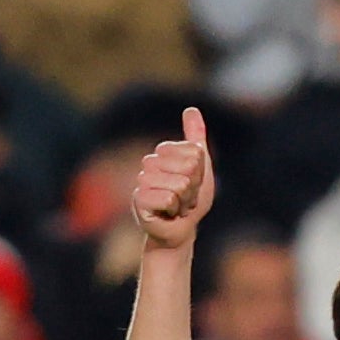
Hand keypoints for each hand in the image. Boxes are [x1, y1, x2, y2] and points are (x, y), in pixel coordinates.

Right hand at [135, 107, 215, 251]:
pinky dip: (174, 210)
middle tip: (185, 198)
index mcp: (163, 153)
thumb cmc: (189, 201)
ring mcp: (142, 181)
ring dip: (185, 201)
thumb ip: (196, 138)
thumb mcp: (200, 167)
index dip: (200, 173)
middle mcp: (149, 164)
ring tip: (177, 207)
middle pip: (188, 168)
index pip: (194, 154)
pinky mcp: (138, 201)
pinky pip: (167, 199)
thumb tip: (191, 109)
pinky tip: (168, 214)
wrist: (179, 231)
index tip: (193, 185)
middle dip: (194, 188)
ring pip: (179, 185)